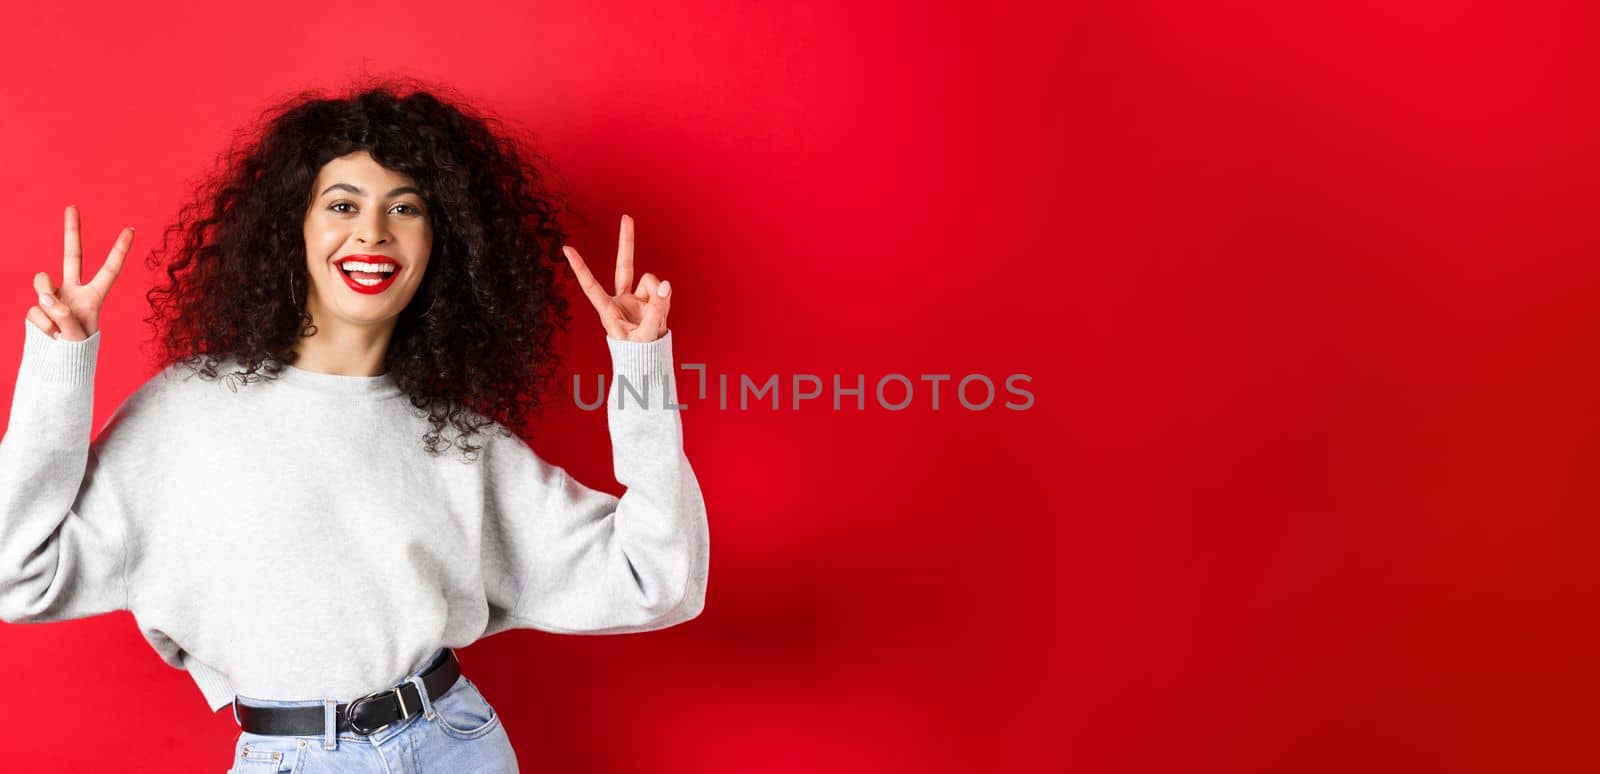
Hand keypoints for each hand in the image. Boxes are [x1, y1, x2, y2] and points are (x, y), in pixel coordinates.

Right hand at [26, 205, 132, 341]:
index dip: (119, 251)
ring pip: (42, 283)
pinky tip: (49, 335)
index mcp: (93, 298)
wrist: (57, 366)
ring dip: (46, 301)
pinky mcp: (36, 307)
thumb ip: (62, 316)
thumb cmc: (76, 353)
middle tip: (72, 206)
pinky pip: (33, 309)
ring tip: (56, 326)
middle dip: (71, 231)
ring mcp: (53, 298)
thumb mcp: (77, 337)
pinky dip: (41, 325)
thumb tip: (45, 298)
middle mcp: (73, 292)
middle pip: (71, 256)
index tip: (131, 229)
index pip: (109, 271)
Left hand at [562, 214, 671, 342]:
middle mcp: (621, 300)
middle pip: (625, 266)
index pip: (592, 286)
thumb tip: (666, 284)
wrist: (649, 361)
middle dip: (627, 241)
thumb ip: (657, 310)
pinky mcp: (650, 299)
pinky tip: (660, 315)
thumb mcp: (647, 334)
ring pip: (652, 282)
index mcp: (609, 311)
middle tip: (626, 217)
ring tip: (655, 320)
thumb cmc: (639, 353)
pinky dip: (665, 300)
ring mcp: (636, 298)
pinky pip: (661, 290)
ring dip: (658, 297)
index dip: (580, 268)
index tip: (566, 248)